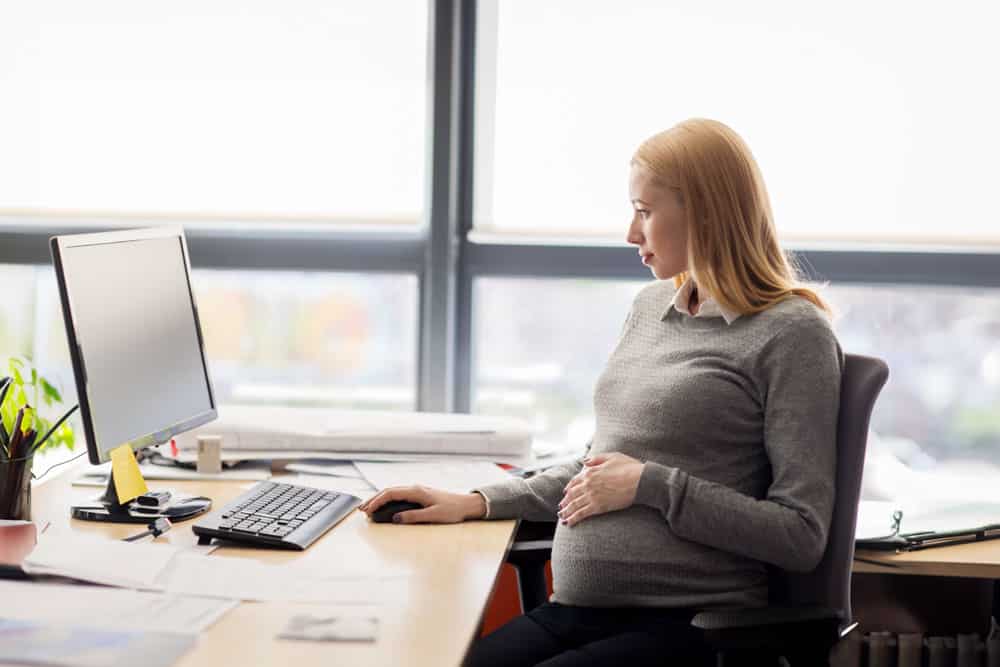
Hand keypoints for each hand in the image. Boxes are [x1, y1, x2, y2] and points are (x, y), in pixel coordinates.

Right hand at [359, 486, 486, 523]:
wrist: (466, 504)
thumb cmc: (452, 510)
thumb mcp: (433, 516)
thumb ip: (414, 517)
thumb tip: (396, 519)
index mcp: (417, 491)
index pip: (391, 493)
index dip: (377, 501)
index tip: (367, 510)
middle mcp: (415, 488)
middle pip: (389, 491)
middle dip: (374, 499)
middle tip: (361, 510)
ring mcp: (417, 491)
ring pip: (393, 492)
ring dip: (380, 499)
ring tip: (368, 508)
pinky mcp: (419, 495)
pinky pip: (399, 495)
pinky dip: (388, 500)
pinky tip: (384, 506)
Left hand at [558, 452, 643, 526]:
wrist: (640, 480)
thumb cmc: (629, 467)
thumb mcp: (611, 457)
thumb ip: (596, 459)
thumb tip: (584, 461)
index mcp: (591, 471)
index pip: (575, 481)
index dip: (569, 488)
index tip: (566, 493)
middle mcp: (588, 484)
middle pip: (572, 494)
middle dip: (565, 502)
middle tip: (561, 507)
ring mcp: (592, 495)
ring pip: (574, 505)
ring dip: (566, 511)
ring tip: (562, 516)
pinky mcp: (598, 506)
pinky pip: (582, 513)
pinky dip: (573, 518)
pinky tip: (568, 523)